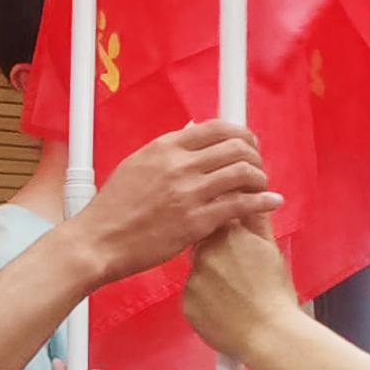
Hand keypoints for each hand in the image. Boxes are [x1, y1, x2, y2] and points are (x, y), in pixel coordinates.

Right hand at [70, 122, 278, 284]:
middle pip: (235, 147)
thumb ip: (166, 151)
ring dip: (260, 178)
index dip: (240, 134)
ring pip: (242, 173)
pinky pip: (240, 205)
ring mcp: (189, 193)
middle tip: (258, 166)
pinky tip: (271, 202)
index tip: (248, 143)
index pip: (216, 128)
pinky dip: (262, 202)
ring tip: (262, 186)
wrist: (99, 241)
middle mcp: (180, 165)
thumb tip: (191, 133)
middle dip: (255, 155)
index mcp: (165, 148)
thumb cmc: (113, 208)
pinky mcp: (197, 222)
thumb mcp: (136, 165)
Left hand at [181, 218, 303, 360]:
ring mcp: (193, 277)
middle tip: (238, 276)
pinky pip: (192, 296)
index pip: (218, 221)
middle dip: (218, 256)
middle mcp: (206, 251)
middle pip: (204, 246)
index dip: (228, 235)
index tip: (238, 248)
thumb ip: (257, 223)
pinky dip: (204, 301)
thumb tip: (252, 203)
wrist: (269, 333)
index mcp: (229, 234)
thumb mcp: (272, 250)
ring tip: (233, 297)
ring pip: (198, 272)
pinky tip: (223, 310)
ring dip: (210, 279)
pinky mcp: (186, 302)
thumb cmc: (275, 293)